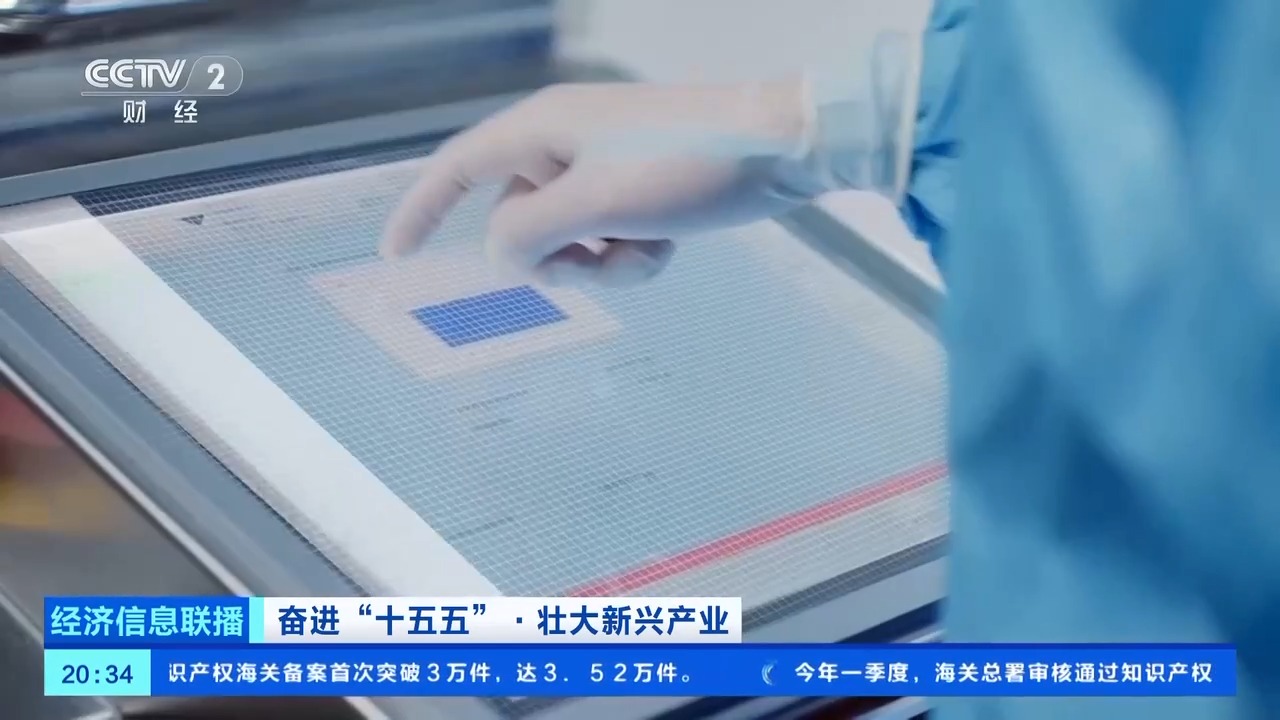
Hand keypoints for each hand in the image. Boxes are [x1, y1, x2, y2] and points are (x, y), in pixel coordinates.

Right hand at [381, 80, 819, 286]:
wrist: (783, 147)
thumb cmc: (689, 164)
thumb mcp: (599, 201)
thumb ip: (531, 231)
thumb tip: (501, 255)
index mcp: (543, 130)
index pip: (458, 169)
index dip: (422, 210)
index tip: (397, 255)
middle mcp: (565, 144)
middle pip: (518, 220)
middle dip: (553, 256)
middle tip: (594, 258)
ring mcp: (603, 168)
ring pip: (566, 239)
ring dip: (600, 261)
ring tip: (646, 247)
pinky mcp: (638, 189)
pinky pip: (607, 239)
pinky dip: (631, 254)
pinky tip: (668, 243)